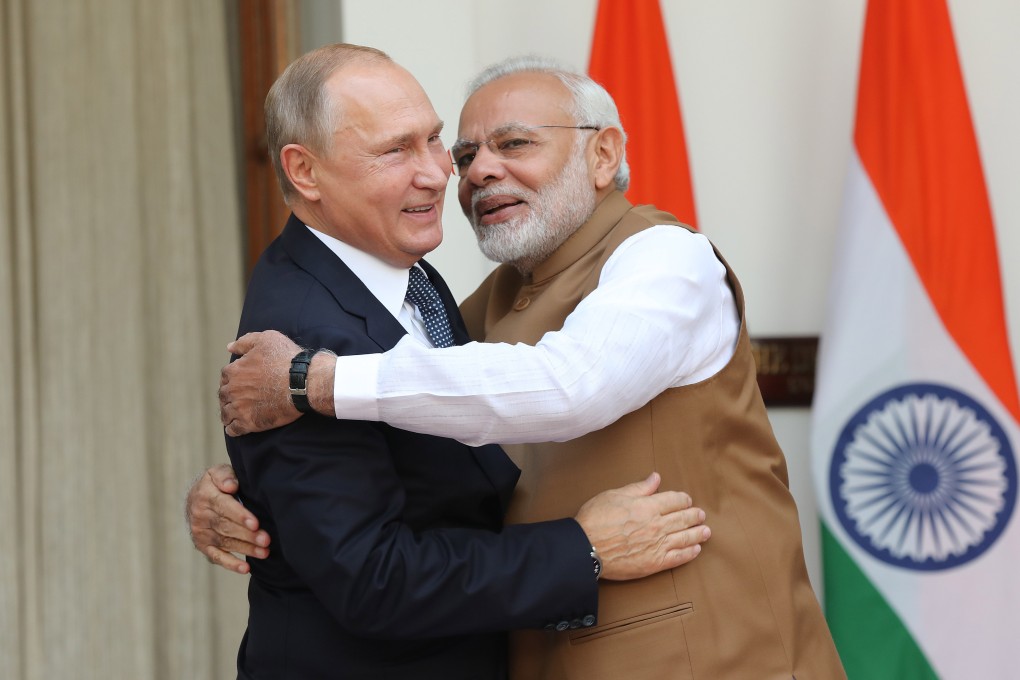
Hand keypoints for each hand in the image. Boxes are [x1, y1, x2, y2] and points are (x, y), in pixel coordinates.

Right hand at [185, 464, 270, 573]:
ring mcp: (201, 533)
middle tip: (266, 540)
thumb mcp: (218, 472)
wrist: (196, 498)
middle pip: (226, 527)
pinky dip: (231, 564)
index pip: (224, 507)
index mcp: (205, 496)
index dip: (240, 516)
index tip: (255, 523)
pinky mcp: (203, 545)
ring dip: (246, 549)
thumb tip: (231, 485)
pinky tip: (245, 568)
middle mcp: (201, 516)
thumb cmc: (216, 484)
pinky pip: (217, 557)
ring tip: (265, 552)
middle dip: (248, 535)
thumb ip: (225, 476)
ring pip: (225, 543)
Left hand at [220, 330, 301, 435]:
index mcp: (234, 371)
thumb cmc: (286, 358)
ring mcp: (239, 407)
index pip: (225, 376)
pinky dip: (233, 429)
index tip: (239, 382)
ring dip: (228, 413)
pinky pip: (234, 429)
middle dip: (229, 396)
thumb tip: (230, 347)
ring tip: (234, 415)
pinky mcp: (249, 423)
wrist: (302, 382)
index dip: (232, 379)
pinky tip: (235, 428)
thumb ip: (245, 342)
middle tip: (237, 399)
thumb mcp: (266, 339)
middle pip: (223, 395)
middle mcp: (232, 390)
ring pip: (226, 413)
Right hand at [574, 472, 709, 580]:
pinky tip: (696, 549)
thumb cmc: (596, 518)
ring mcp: (657, 545)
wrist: (585, 548)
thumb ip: (639, 488)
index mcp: (648, 506)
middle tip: (701, 515)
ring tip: (706, 531)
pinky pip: (678, 557)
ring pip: (685, 538)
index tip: (687, 500)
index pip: (675, 500)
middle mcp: (657, 525)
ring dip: (698, 533)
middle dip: (695, 516)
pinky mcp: (654, 563)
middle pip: (684, 518)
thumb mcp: (615, 495)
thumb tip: (656, 478)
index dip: (683, 499)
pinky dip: (689, 553)